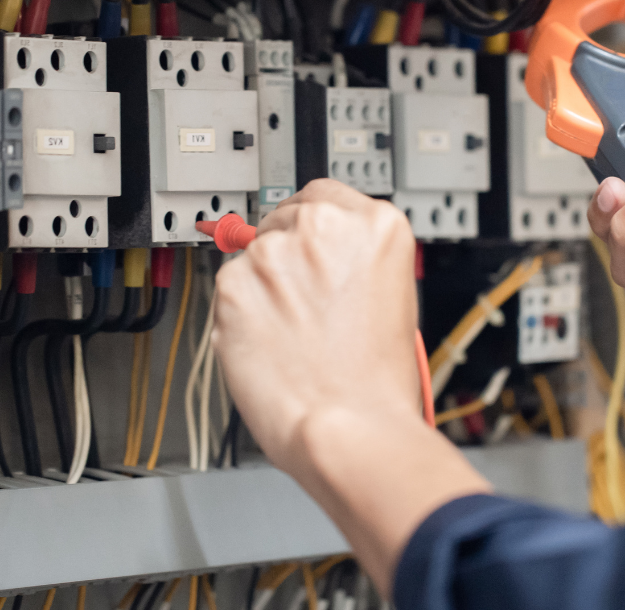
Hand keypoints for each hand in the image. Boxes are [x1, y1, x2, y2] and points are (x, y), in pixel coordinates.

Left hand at [212, 178, 421, 469]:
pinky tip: (269, 345)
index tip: (310, 247)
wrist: (349, 429)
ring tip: (292, 336)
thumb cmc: (378, 384)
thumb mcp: (394, 297)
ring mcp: (275, 253)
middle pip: (285, 219)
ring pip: (254, 256)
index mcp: (377, 226)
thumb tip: (324, 259)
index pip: (325, 195)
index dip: (314, 228)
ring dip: (264, 288)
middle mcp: (325, 227)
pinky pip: (229, 291)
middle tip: (303, 304)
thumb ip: (357, 262)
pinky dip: (241, 315)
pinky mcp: (233, 284)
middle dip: (288, 257)